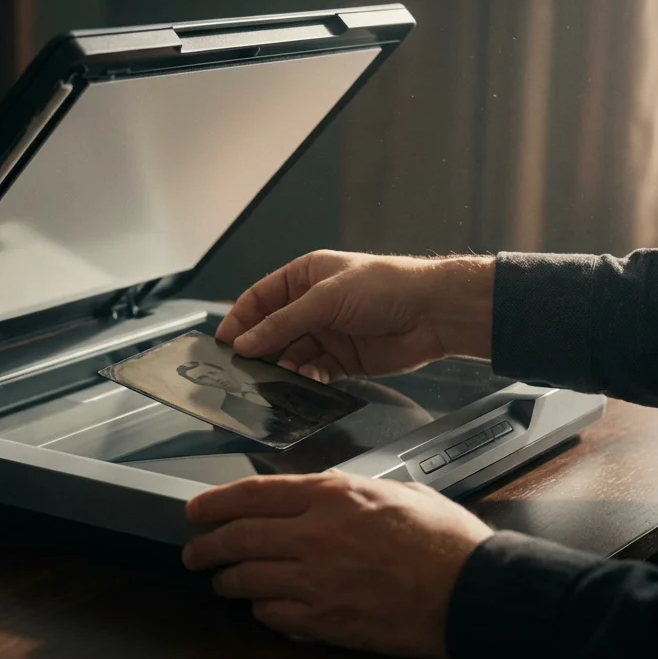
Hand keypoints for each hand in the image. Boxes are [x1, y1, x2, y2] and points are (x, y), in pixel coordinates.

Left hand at [181, 472, 492, 658]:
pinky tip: (262, 606)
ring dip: (227, 580)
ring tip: (222, 581)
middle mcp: (315, 534)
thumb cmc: (443, 540)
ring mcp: (316, 580)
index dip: (214, 503)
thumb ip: (348, 491)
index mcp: (332, 496)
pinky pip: (272, 615)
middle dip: (206, 546)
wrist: (472, 590)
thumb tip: (321, 493)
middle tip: (194, 551)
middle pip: (237, 538)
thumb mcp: (393, 490)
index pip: (252, 494)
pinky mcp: (325, 620)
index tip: (196, 510)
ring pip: (246, 578)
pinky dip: (261, 609)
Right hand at [215, 250, 494, 382]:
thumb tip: (245, 341)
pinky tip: (303, 381)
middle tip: (242, 368)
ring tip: (273, 378)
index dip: (240, 318)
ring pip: (291, 355)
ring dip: (281, 368)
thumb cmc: (386, 287)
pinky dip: (306, 380)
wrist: (434, 313)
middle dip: (258, 348)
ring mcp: (328, 334)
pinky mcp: (343, 361)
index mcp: (305, 277)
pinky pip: (314, 373)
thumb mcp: (326, 298)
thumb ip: (283, 323)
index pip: (260, 298)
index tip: (223, 341)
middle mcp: (313, 305)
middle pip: (272, 330)